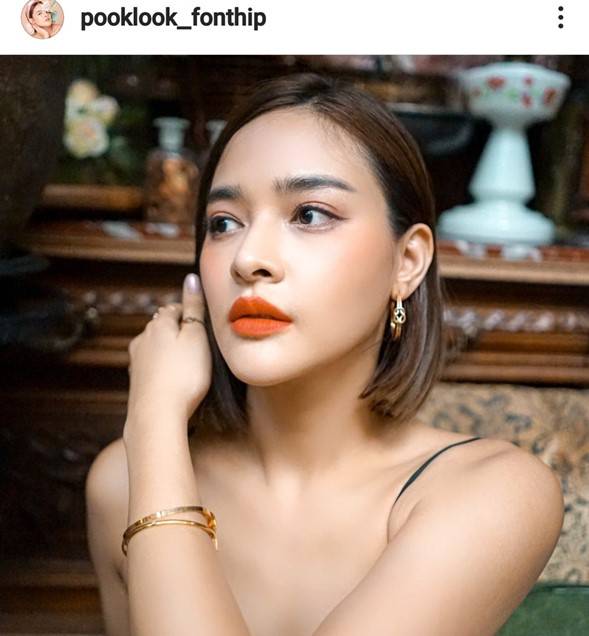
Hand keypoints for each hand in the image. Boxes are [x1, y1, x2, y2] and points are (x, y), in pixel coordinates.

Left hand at [125, 273, 211, 434]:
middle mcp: (143, 339)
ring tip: (190, 365)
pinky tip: (175, 381)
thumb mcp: (196, 337)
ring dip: (171, 352)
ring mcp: (136, 361)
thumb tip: (191, 278)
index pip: (175, 309)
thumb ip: (194, 308)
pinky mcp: (137, 381)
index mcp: (158, 324)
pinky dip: (164, 369)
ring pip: (156, 348)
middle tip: (201, 346)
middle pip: (163, 327)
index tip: (205, 325)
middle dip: (180, 332)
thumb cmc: (183, 376)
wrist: (157, 415)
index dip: (191, 314)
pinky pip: (153, 368)